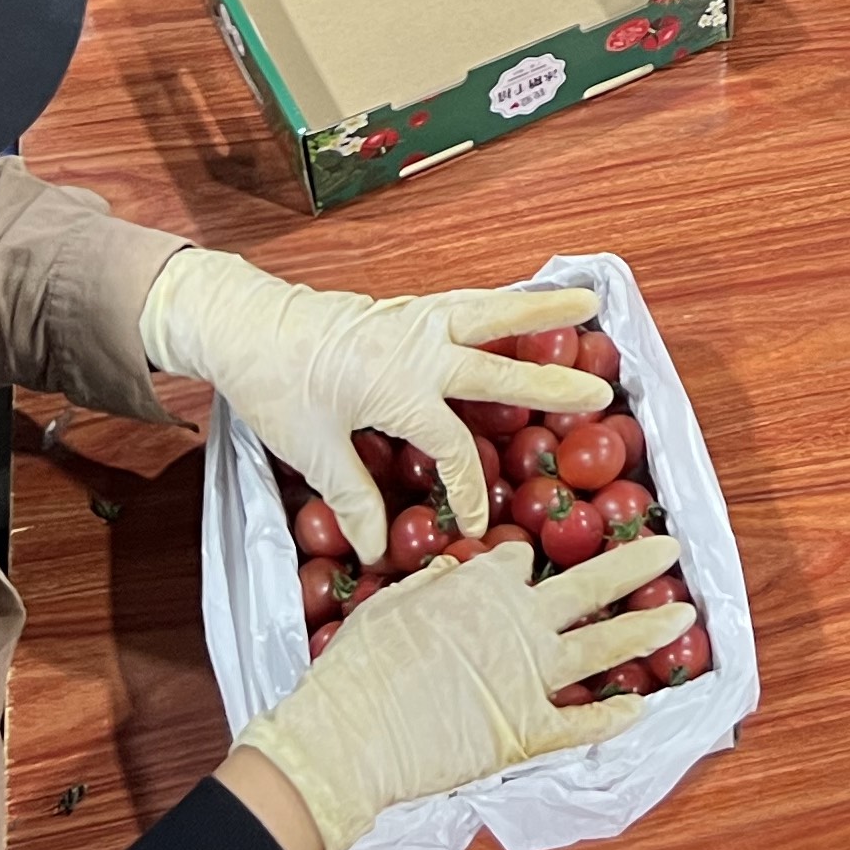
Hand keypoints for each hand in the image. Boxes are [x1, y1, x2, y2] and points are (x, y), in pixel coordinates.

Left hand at [138, 250, 613, 564]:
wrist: (248, 324)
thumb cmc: (277, 387)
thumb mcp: (310, 450)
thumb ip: (354, 497)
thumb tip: (379, 549)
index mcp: (398, 387)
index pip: (454, 445)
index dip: (471, 487)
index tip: (480, 521)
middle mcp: (417, 348)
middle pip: (497, 364)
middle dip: (550, 380)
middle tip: (601, 390)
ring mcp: (415, 319)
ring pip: (489, 311)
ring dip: (539, 308)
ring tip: (588, 300)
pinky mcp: (407, 306)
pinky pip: (467, 300)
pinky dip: (502, 300)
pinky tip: (524, 299)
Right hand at [233, 536, 695, 849]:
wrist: (350, 737)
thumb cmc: (357, 670)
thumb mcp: (387, 607)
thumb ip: (427, 586)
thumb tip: (450, 570)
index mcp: (480, 583)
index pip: (517, 562)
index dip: (524, 564)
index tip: (532, 562)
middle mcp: (518, 620)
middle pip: (588, 586)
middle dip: (633, 561)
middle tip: (669, 545)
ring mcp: (530, 675)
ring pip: (605, 646)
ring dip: (648, 628)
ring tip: (687, 614)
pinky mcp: (530, 728)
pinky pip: (582, 722)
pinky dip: (614, 717)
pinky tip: (642, 708)